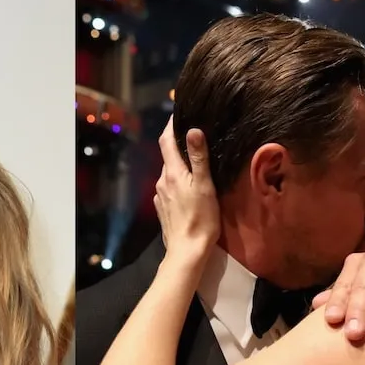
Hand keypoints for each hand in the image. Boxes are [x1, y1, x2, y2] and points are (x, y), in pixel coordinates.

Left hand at [154, 118, 218, 258]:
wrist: (187, 251)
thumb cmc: (201, 218)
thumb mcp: (204, 185)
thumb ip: (199, 158)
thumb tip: (192, 130)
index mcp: (172, 173)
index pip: (166, 141)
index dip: (171, 124)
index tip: (179, 113)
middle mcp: (162, 181)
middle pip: (169, 156)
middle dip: (179, 144)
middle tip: (195, 135)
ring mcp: (160, 196)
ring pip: (170, 172)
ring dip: (180, 164)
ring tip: (196, 161)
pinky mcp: (163, 208)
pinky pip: (169, 187)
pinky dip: (178, 180)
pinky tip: (190, 186)